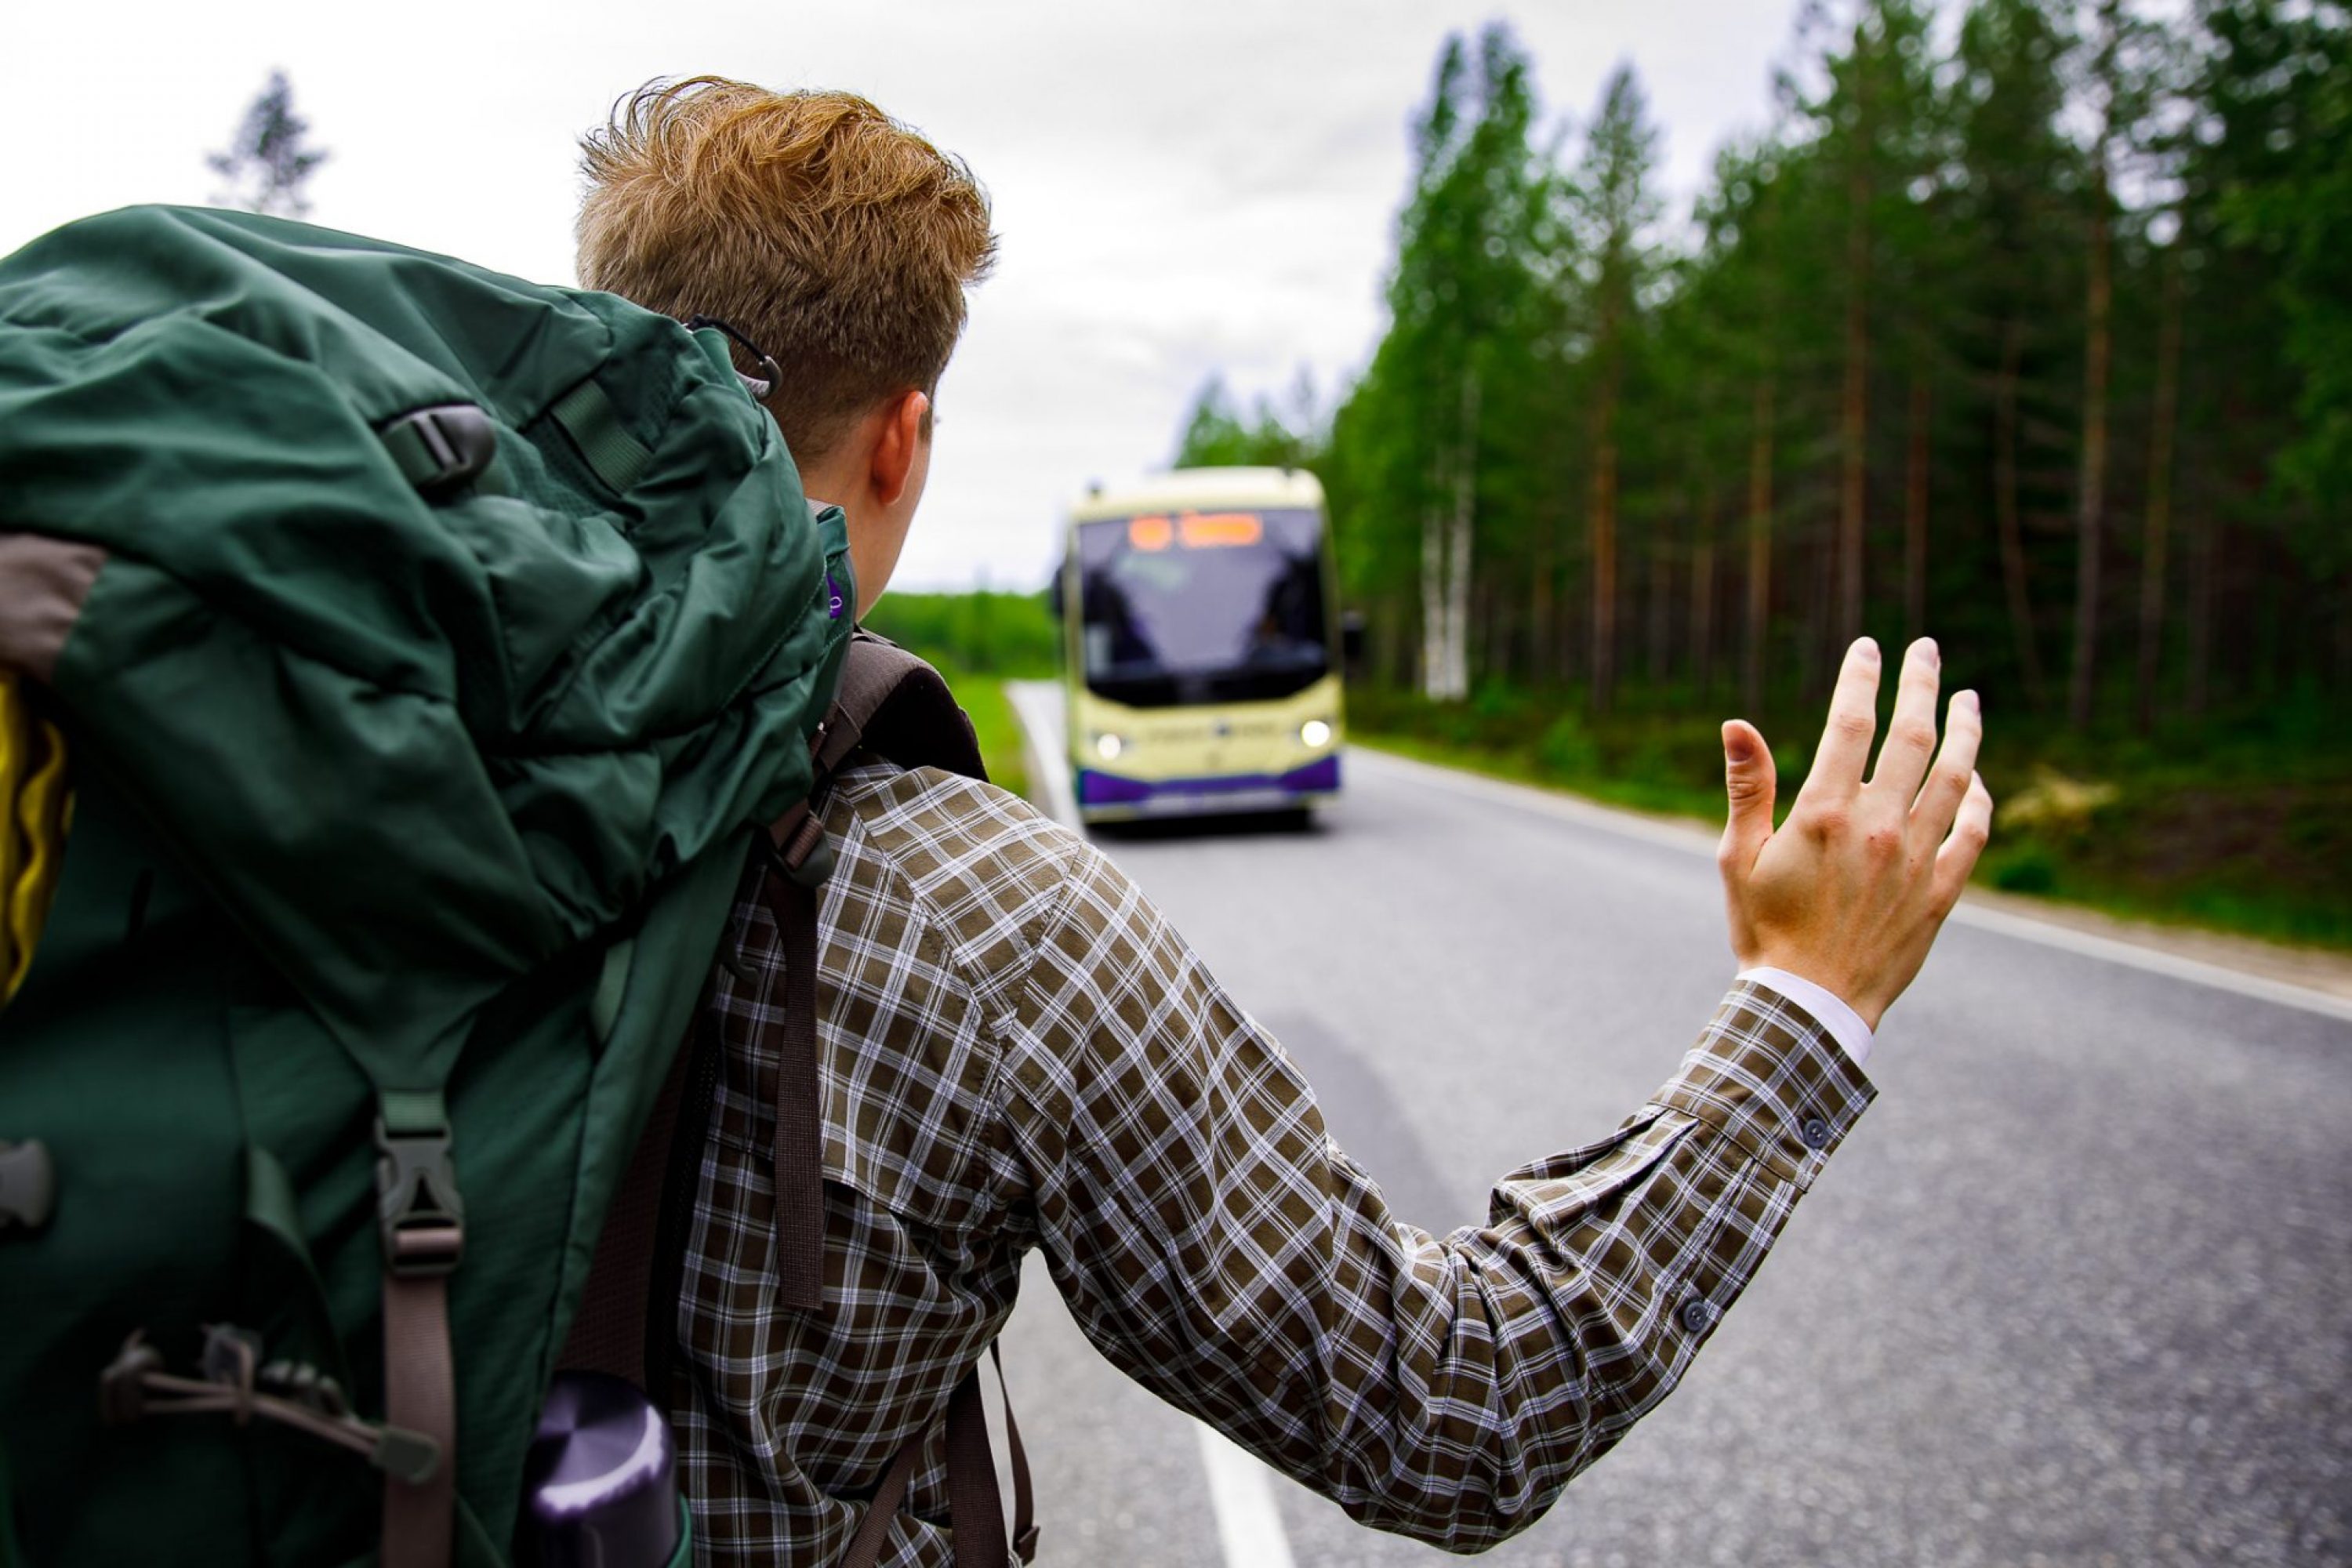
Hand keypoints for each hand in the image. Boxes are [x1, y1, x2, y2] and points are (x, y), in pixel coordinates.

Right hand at [1717, 637, 1993, 1029]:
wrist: (1809, 1004)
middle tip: (1927, 650)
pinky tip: (1976, 776)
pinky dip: (1981, 797)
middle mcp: (1879, 826)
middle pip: (1913, 736)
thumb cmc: (1764, 930)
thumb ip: (1748, 787)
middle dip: (1921, 684)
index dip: (1862, 678)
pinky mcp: (1940, 891)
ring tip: (1969, 698)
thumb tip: (1737, 723)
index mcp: (1826, 812)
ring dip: (1966, 730)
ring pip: (1956, 776)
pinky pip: (1973, 832)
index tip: (1869, 647)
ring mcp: (1917, 858)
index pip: (1852, 723)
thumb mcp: (1740, 857)